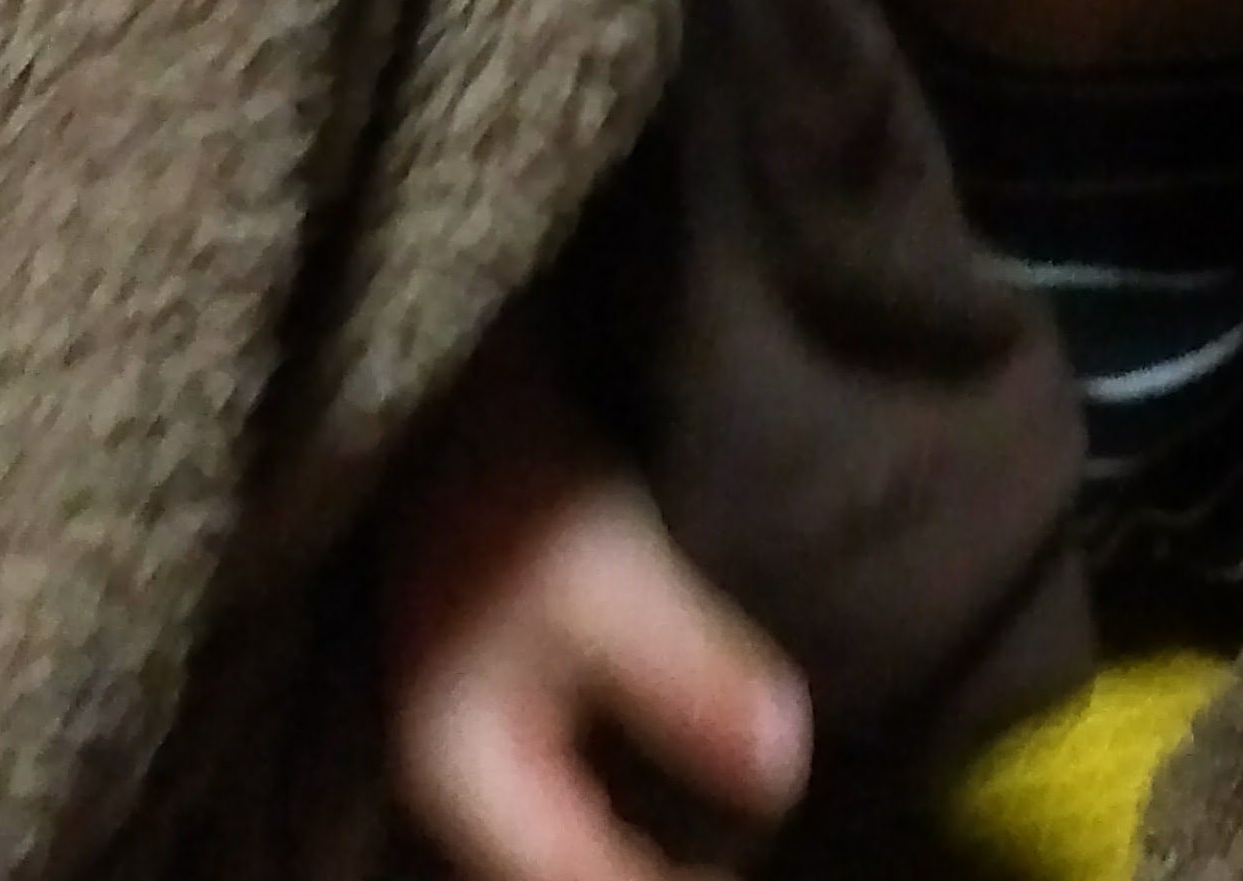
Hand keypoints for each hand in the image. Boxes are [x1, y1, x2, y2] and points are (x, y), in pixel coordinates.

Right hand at [382, 314, 810, 880]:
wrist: (458, 409)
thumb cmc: (517, 491)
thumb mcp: (611, 578)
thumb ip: (688, 675)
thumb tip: (784, 765)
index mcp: (462, 776)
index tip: (749, 876)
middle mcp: (462, 786)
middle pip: (562, 871)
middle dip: (650, 874)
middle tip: (748, 862)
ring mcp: (482, 750)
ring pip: (569, 837)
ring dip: (641, 844)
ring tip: (733, 836)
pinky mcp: (515, 710)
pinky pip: (576, 791)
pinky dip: (633, 802)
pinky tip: (693, 781)